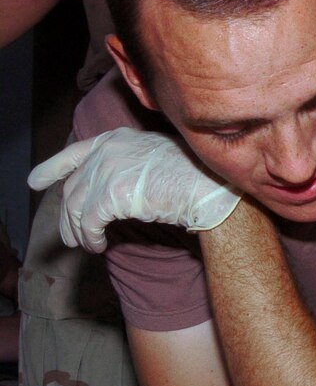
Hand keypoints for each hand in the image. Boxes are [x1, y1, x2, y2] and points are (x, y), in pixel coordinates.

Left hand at [27, 127, 239, 252]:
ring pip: (75, 206)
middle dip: (66, 216)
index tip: (36, 181)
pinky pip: (89, 222)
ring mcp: (108, 170)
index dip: (52, 168)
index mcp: (118, 139)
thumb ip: (129, 165)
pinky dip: (90, 238)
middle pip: (73, 187)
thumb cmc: (195, 176)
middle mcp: (107, 151)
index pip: (74, 153)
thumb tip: (112, 191)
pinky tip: (99, 246)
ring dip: (77, 231)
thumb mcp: (155, 159)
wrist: (209, 186)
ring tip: (86, 246)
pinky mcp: (111, 194)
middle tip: (68, 237)